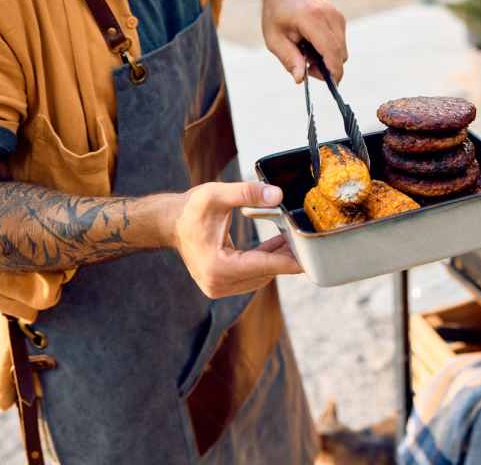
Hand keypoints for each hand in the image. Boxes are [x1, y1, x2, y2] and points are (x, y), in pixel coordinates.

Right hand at [173, 181, 300, 298]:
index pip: (263, 266)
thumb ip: (247, 193)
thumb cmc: (190, 209)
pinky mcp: (220, 285)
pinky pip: (252, 275)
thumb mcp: (217, 194)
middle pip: (264, 273)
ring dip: (276, 259)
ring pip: (260, 276)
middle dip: (286, 257)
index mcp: (217, 267)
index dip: (289, 261)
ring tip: (293, 238)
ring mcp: (218, 288)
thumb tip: (277, 195)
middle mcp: (217, 284)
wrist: (170, 223)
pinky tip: (278, 245)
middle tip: (306, 238)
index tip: (310, 257)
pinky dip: (265, 261)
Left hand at [262, 0, 347, 82]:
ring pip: (342, 51)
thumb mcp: (273, 38)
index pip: (330, 50)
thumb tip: (300, 79)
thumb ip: (288, 59)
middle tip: (307, 67)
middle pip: (339, 54)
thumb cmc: (277, 14)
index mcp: (311, 18)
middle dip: (327, 68)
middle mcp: (329, 16)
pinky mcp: (340, 19)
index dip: (333, 71)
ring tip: (307, 53)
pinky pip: (341, 44)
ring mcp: (337, 16)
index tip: (330, 86)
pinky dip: (329, 51)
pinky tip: (313, 45)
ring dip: (328, 60)